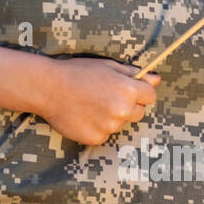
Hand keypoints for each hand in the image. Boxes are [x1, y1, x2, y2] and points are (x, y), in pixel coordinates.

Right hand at [36, 58, 159, 145]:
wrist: (47, 88)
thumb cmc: (77, 72)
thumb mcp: (107, 66)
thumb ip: (133, 74)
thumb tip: (155, 79)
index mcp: (128, 89)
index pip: (150, 96)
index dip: (140, 92)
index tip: (128, 90)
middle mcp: (122, 109)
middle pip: (138, 112)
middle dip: (128, 105)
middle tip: (105, 97)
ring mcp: (109, 126)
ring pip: (120, 124)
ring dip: (111, 117)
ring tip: (90, 105)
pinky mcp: (97, 138)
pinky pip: (105, 134)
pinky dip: (98, 127)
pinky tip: (84, 115)